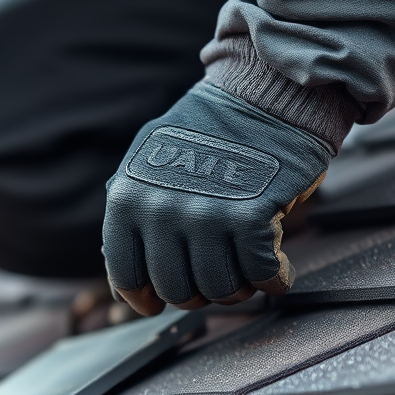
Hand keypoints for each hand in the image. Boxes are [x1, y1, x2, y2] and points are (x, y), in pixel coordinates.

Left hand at [103, 81, 332, 314]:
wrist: (267, 90)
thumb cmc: (209, 131)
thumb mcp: (148, 162)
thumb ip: (131, 217)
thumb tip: (118, 284)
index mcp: (128, 199)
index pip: (126, 276)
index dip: (142, 299)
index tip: (153, 305)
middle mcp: (162, 211)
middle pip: (177, 291)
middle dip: (198, 293)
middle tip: (213, 279)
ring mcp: (207, 216)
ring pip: (220, 289)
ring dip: (238, 290)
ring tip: (246, 273)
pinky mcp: (252, 217)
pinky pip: (261, 274)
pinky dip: (273, 279)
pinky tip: (276, 271)